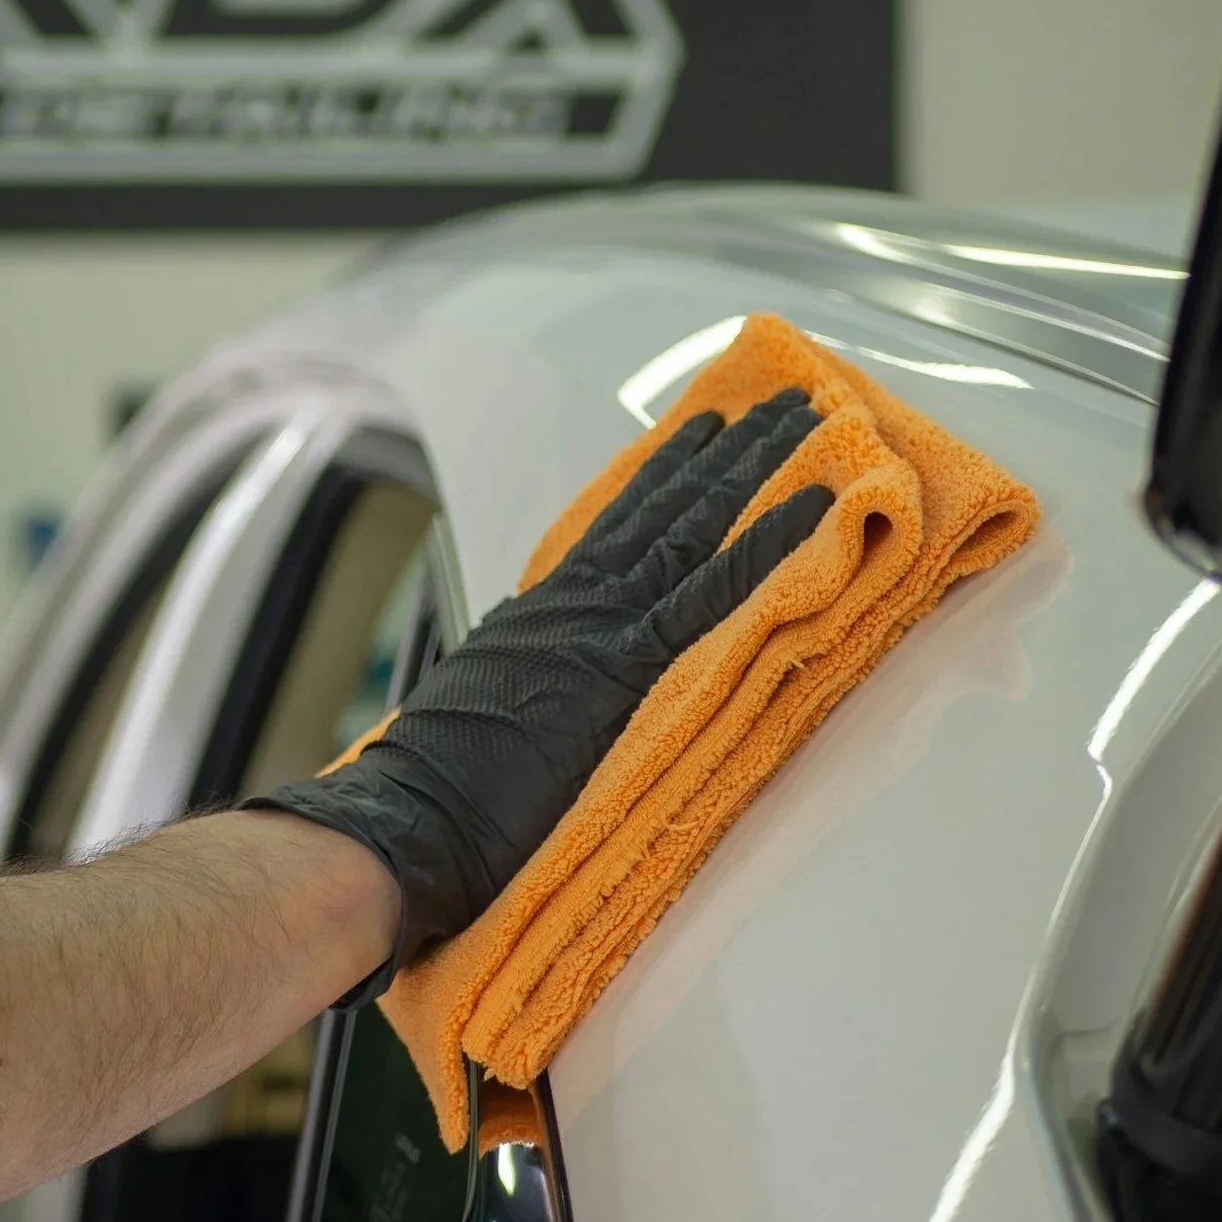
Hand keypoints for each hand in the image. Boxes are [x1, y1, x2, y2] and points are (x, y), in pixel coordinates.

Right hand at [251, 389, 833, 999]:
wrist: (408, 817)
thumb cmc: (429, 792)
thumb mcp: (479, 716)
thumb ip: (526, 687)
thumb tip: (545, 690)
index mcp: (539, 616)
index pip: (614, 530)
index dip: (665, 478)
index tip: (702, 434)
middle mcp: (573, 605)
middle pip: (662, 511)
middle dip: (724, 454)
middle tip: (779, 404)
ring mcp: (599, 629)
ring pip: (692, 528)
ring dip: (753, 469)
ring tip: (802, 418)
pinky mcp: (624, 669)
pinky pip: (713, 594)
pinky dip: (766, 545)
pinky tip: (813, 508)